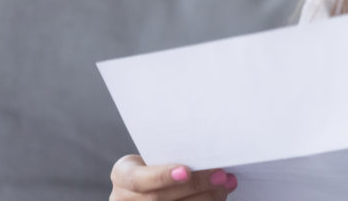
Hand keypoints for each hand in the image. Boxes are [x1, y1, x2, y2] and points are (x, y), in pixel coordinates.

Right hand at [109, 154, 236, 199]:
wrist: (148, 182)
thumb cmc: (158, 161)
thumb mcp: (156, 154)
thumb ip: (174, 154)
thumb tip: (209, 151)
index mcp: (122, 175)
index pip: (137, 179)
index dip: (162, 177)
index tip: (186, 171)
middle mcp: (123, 198)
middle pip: (158, 198)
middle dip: (194, 186)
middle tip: (221, 176)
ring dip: (204, 199)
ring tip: (225, 186)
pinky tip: (219, 197)